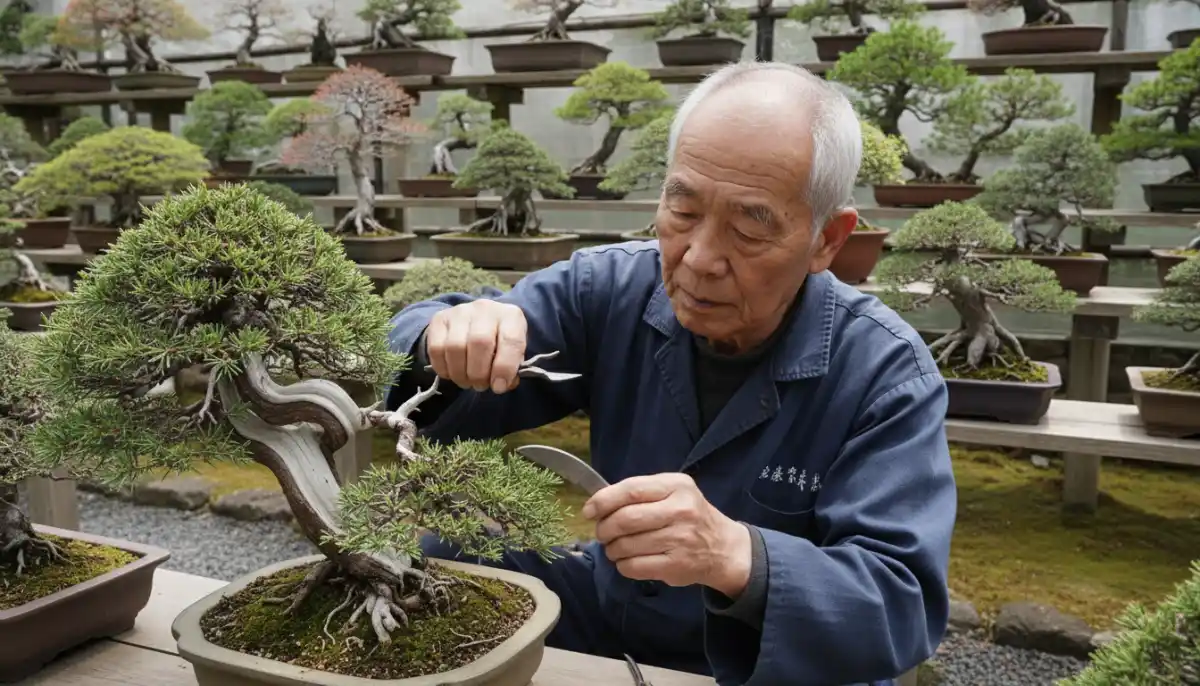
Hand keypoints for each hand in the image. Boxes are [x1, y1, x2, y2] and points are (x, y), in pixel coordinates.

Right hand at [425, 300, 526, 393]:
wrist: (478, 321)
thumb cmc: (500, 341)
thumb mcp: (514, 352)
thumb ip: (511, 369)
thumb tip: (499, 384)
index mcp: (511, 316)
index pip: (510, 341)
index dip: (504, 368)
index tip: (498, 386)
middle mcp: (485, 309)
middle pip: (479, 343)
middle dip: (479, 373)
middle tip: (480, 386)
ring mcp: (460, 312)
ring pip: (455, 347)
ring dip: (460, 374)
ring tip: (467, 382)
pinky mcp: (439, 319)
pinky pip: (436, 349)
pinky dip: (444, 369)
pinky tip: (452, 373)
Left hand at [583, 473, 752, 597]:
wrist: (723, 548)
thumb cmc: (690, 516)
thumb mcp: (673, 492)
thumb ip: (640, 493)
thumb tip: (598, 505)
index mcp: (676, 486)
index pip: (631, 490)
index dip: (604, 501)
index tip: (589, 510)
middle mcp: (680, 511)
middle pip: (625, 519)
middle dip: (604, 528)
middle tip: (601, 533)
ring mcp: (680, 539)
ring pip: (626, 545)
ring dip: (611, 548)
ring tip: (614, 548)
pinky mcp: (676, 566)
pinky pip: (634, 567)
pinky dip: (622, 565)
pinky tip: (627, 561)